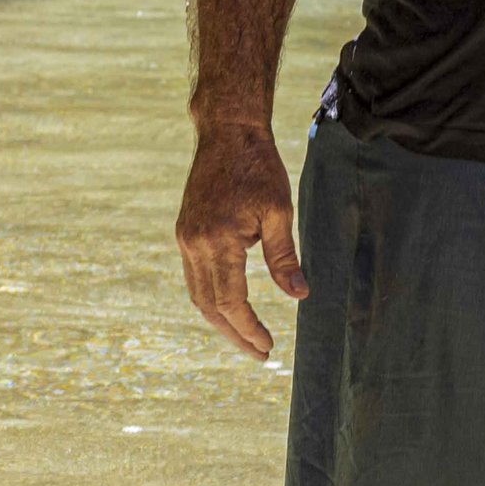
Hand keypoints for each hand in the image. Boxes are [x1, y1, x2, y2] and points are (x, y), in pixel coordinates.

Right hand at [176, 120, 305, 359]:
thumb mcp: (279, 211)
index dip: (248, 329)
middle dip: (234, 333)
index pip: (230, 302)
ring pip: (198, 293)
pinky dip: (212, 297)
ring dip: (220, 319)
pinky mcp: (185, 232)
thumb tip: (299, 295)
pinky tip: (231, 305)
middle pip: (209, 306)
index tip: (267, 347)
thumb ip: (284, 256)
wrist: (227, 133)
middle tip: (260, 353)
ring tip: (246, 337)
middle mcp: (193, 245)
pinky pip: (195, 276)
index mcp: (217, 242)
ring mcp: (185, 239)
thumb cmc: (258, 167)